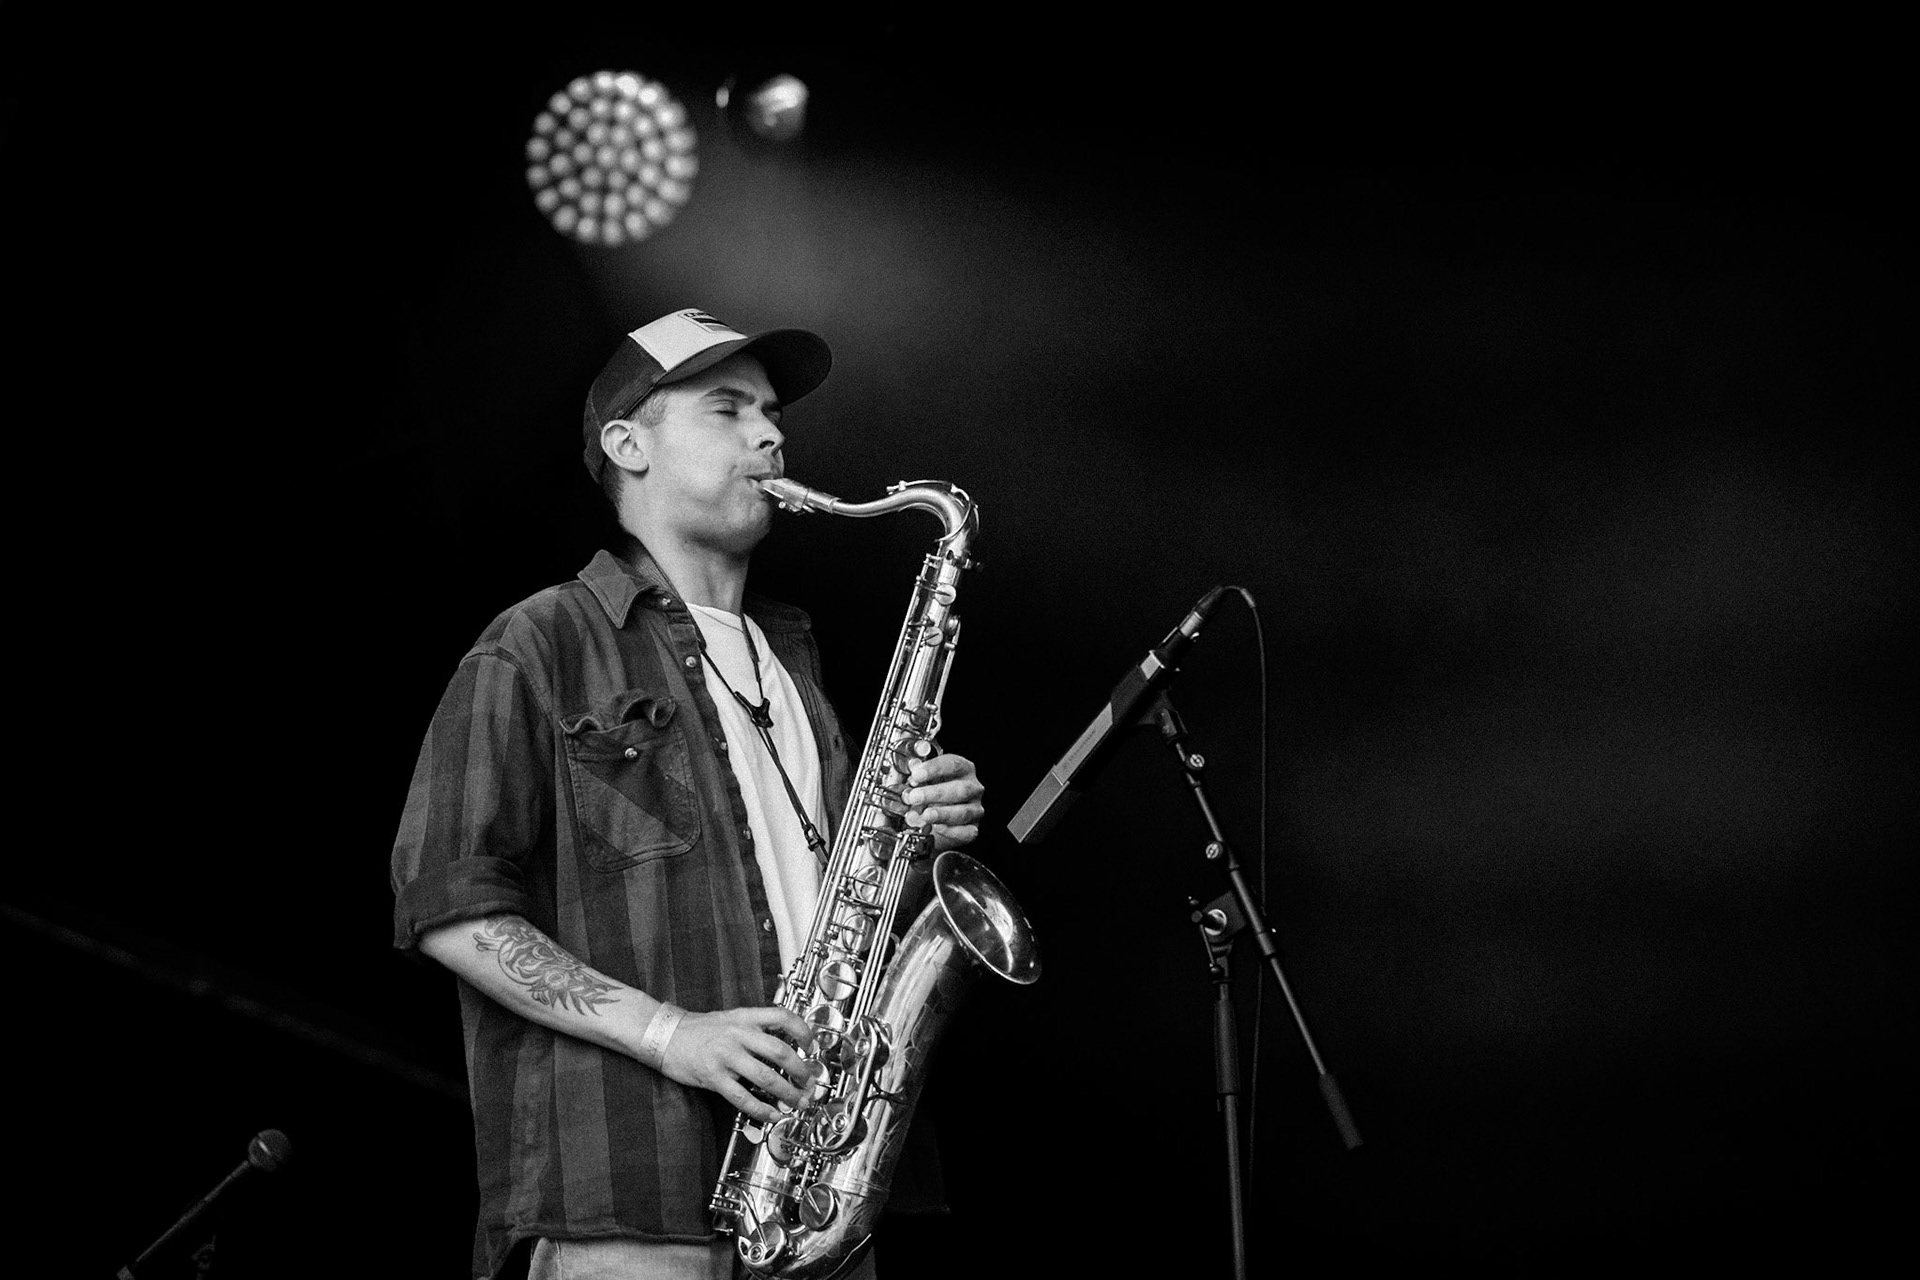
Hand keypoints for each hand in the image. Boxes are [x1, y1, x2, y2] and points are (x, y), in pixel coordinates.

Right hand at [657, 1006, 820, 1121]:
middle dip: (800, 1070)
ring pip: (765, 1077)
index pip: (782, 1017)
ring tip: (796, 1102)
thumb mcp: (729, 1019)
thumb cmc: (697, 1029)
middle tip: (809, 1082)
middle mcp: (737, 1034)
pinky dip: (761, 1109)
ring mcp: (725, 1056)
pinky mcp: (713, 1077)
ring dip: (786, 1092)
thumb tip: (783, 1046)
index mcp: (744, 1017)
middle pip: (780, 1051)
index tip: (811, 1046)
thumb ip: (754, 1028)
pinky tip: (771, 1114)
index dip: (802, 1031)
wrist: (664, 1035)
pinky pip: (743, 1097)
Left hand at [903, 752, 985, 850]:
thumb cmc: (931, 794)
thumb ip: (916, 779)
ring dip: (942, 814)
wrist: (936, 819)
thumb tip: (909, 780)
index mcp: (963, 769)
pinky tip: (937, 828)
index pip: (952, 764)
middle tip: (914, 797)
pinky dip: (951, 831)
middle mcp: (973, 788)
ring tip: (925, 815)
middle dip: (935, 793)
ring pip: (963, 812)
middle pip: (960, 789)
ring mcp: (975, 809)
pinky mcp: (973, 828)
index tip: (916, 774)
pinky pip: (966, 831)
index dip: (933, 769)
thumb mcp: (923, 781)